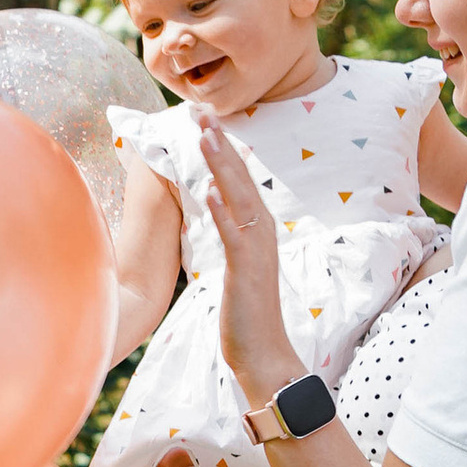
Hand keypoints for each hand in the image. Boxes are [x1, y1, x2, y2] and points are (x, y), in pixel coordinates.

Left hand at [198, 114, 304, 407]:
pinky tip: (208, 192)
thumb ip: (229, 234)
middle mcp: (261, 232)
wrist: (264, 355)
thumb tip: (215, 207)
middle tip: (203, 110)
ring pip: (239, 198)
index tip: (205, 120)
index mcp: (256, 229)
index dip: (223, 149)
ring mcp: (255, 251)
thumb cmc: (245, 313)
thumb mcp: (235, 266)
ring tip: (205, 135)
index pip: (239, 180)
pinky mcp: (246, 272)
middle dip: (222, 143)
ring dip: (222, 166)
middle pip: (241, 179)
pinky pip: (234, 237)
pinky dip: (222, 213)